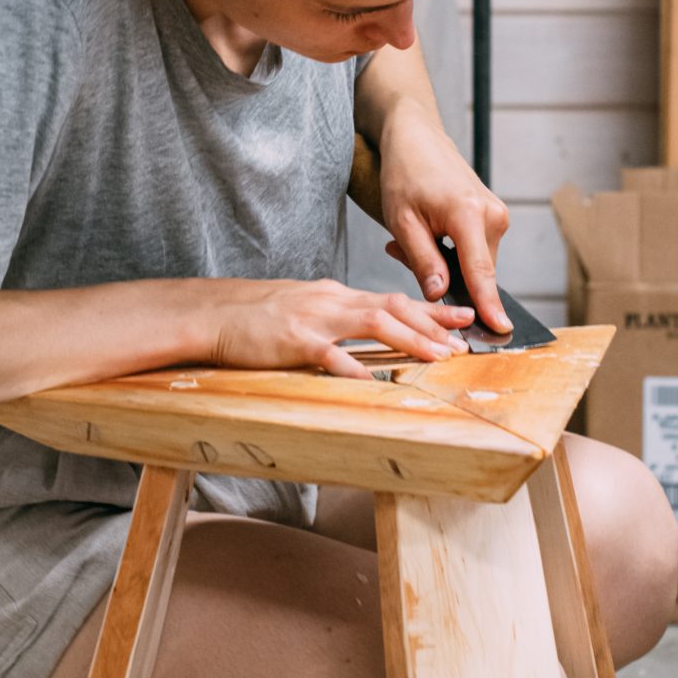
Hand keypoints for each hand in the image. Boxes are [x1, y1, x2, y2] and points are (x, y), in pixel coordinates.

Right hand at [210, 278, 472, 380]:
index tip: (460, 317)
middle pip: (393, 307)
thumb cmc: (255, 316)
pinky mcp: (295, 340)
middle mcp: (332, 301)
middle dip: (433, 324)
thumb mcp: (304, 307)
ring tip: (438, 357)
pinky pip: (331, 355)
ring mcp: (315, 319)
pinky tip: (376, 382)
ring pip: (375, 323)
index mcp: (336, 296)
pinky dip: (356, 369)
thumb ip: (336, 317)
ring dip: (411, 340)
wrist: (213, 313)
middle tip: (463, 342)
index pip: (392, 299)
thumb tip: (366, 326)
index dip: (430, 310)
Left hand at [377, 102, 510, 332]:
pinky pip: (475, 250)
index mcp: (468, 214)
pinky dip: (451, 251)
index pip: (481, 272)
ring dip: (444, 262)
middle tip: (402, 250)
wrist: (418, 138)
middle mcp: (492, 215)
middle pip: (473, 272)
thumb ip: (423, 261)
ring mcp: (497, 215)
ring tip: (413, 237)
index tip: (501, 330)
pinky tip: (429, 232)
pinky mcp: (495, 217)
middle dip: (441, 275)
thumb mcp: (402, 221)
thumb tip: (441, 295)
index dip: (488, 305)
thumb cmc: (405, 174)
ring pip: (473, 263)